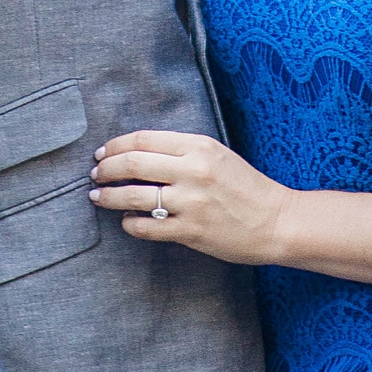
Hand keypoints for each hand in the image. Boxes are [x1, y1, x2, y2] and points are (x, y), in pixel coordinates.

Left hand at [89, 126, 293, 265]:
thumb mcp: (216, 155)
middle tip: (94, 174)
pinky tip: (126, 221)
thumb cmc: (246, 186)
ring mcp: (191, 203)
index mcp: (198, 146)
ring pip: (133, 196)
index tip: (103, 153)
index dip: (116, 145)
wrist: (276, 221)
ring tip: (98, 197)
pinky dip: (130, 223)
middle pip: (133, 163)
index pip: (143, 139)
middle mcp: (192, 171)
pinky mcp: (191, 232)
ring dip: (108, 197)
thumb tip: (139, 154)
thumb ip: (182, 151)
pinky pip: (147, 227)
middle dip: (106, 169)